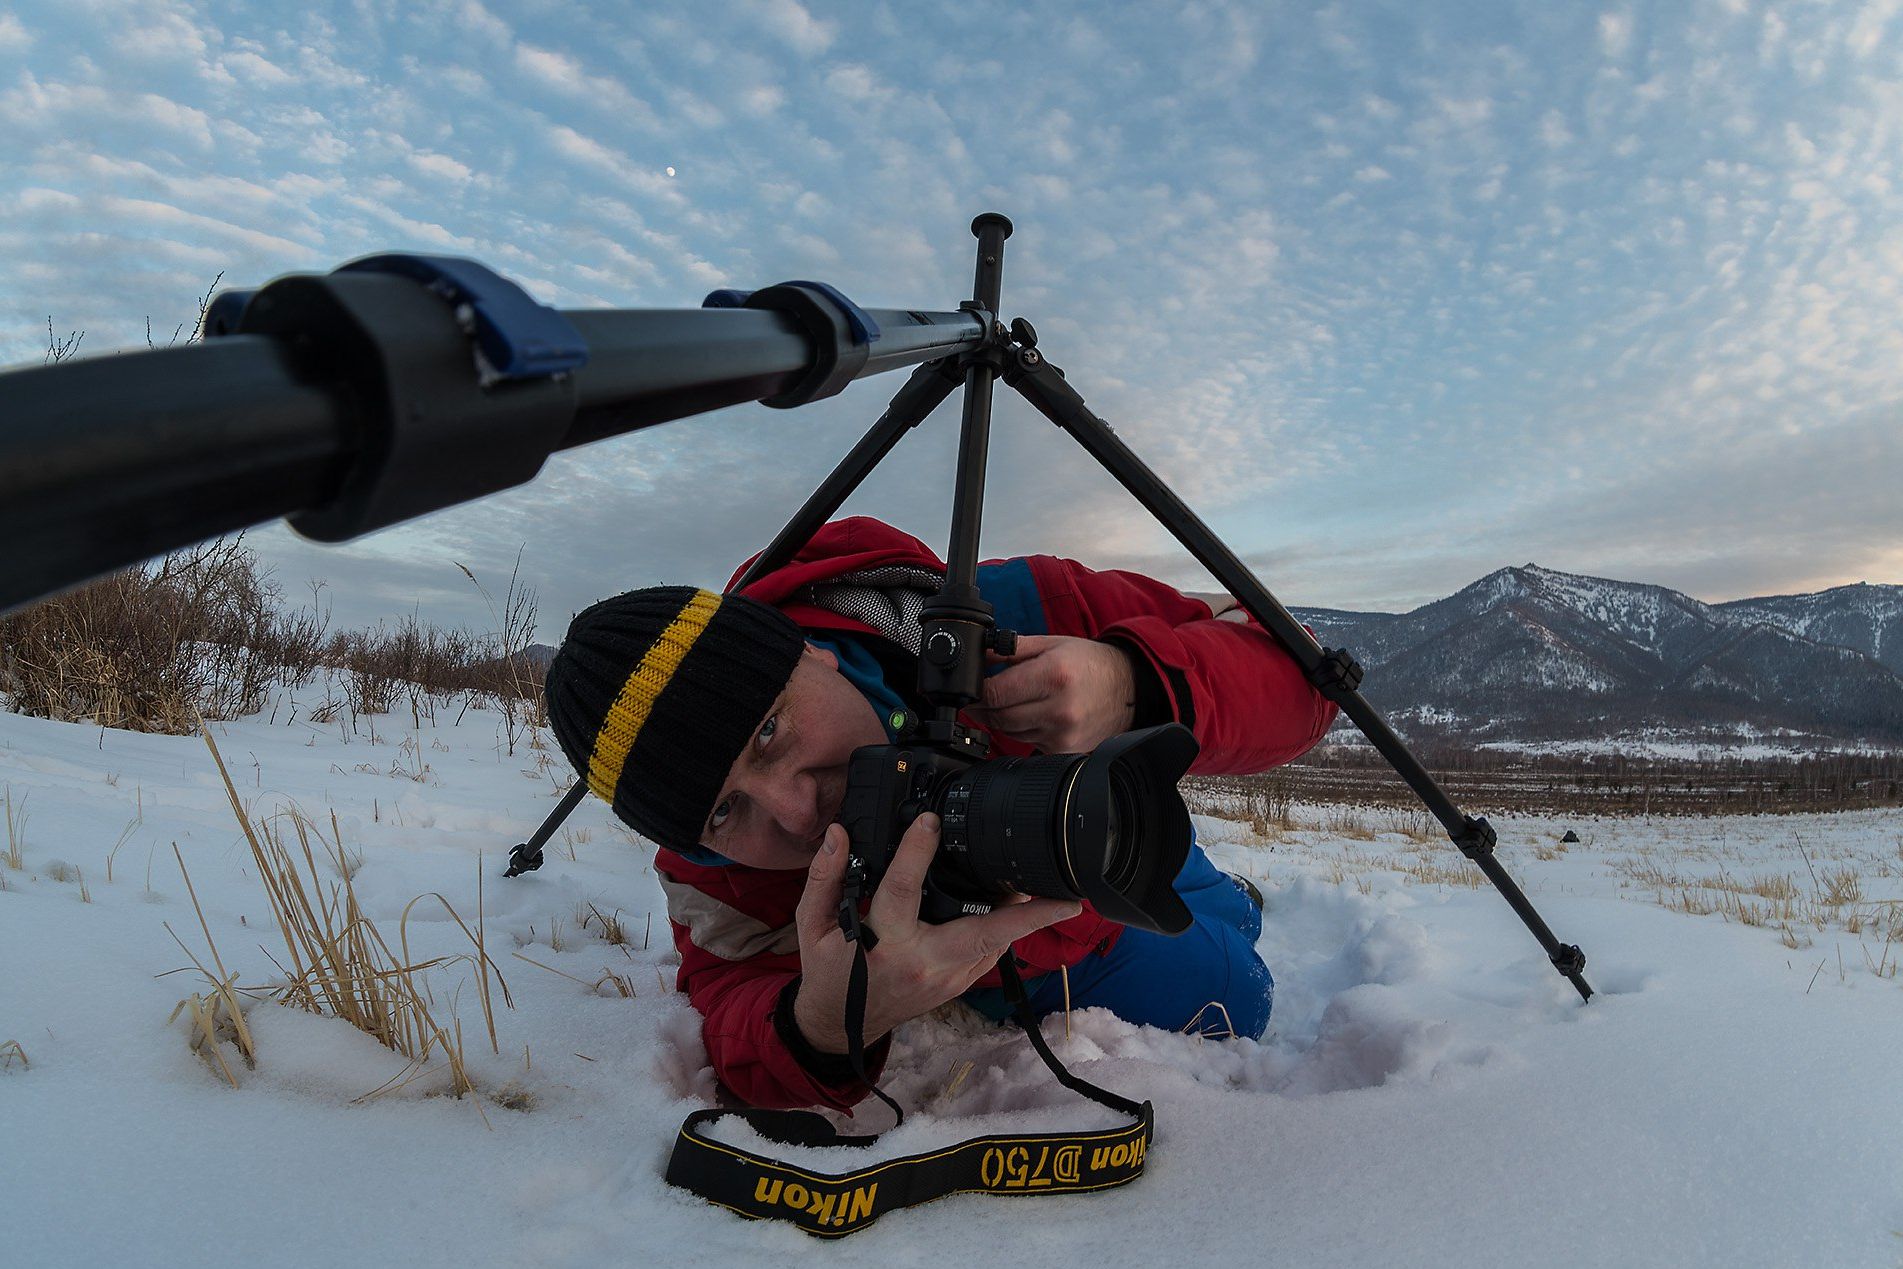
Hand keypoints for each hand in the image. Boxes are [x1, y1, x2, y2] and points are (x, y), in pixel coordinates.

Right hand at [792, 816, 1079, 1053]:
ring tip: (1052, 888)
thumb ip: (823, 878)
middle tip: (1066, 897)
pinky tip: (1018, 905)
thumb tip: (839, 834)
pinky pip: (989, 952)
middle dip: (1028, 916)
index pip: (903, 892)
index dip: (916, 854)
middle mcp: (924, 963)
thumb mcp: (811, 926)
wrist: (840, 1028)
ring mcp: (947, 980)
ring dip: (1025, 918)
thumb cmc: (828, 974)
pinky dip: (1005, 928)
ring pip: (997, 943)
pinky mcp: (958, 985)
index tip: (930, 822)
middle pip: (985, 934)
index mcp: (885, 945)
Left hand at [968, 634, 1138, 753]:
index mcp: (1054, 676)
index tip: (971, 689)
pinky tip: (1033, 715)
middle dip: (985, 707)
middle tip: (983, 697)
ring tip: (1014, 701)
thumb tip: (978, 656)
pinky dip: (1022, 730)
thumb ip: (1011, 649)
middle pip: (999, 717)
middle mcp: (1059, 709)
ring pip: (1010, 732)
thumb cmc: (1090, 664)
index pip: (996, 692)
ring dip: (1002, 719)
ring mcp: (1062, 734)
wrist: (1128, 689)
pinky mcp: (1064, 749)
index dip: (977, 692)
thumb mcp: (1051, 644)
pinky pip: (1027, 742)